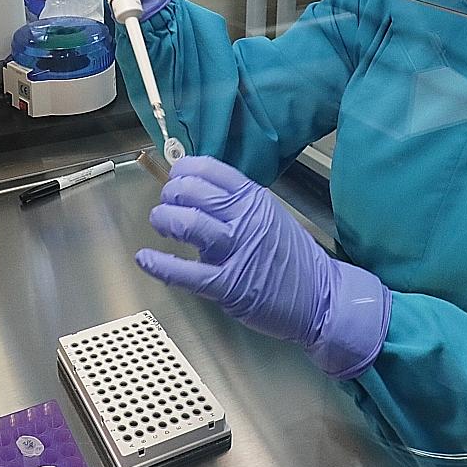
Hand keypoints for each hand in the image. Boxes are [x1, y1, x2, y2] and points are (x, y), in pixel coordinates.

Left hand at [137, 156, 390, 378]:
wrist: (321, 296)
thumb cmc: (291, 257)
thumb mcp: (270, 215)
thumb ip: (238, 202)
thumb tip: (198, 189)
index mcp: (254, 199)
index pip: (210, 169)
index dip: (184, 170)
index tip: (175, 176)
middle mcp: (244, 219)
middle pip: (192, 192)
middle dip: (170, 194)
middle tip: (167, 203)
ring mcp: (236, 251)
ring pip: (187, 223)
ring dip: (164, 219)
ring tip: (160, 223)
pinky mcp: (228, 285)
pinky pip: (185, 272)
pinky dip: (159, 264)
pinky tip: (145, 259)